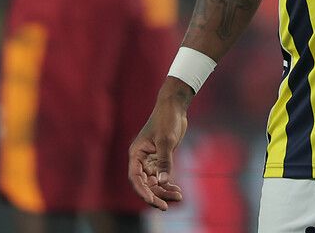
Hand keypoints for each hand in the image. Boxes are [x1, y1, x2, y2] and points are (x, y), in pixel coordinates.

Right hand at [128, 80, 190, 210]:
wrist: (175, 107)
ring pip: (154, 182)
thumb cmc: (167, 120)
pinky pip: (162, 177)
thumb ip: (164, 161)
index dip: (142, 191)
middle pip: (145, 184)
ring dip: (164, 191)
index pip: (136, 177)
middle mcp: (141, 159)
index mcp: (136, 154)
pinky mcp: (160, 159)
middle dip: (155, 195)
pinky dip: (168, 184)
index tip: (152, 201)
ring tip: (179, 196)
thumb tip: (163, 181)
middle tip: (167, 206)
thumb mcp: (166, 140)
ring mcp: (151, 160)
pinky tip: (177, 190)